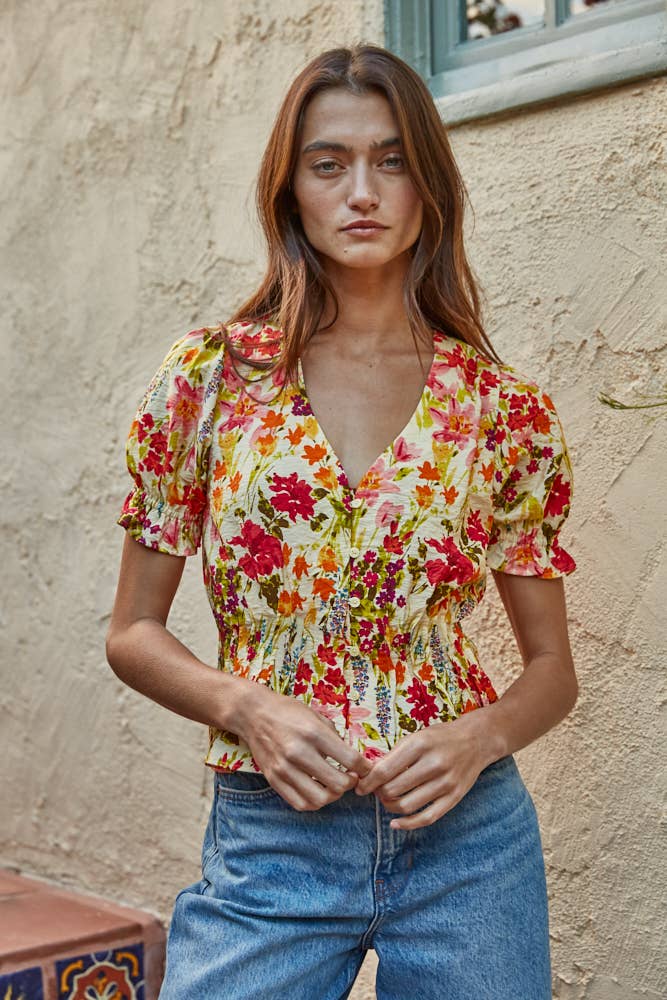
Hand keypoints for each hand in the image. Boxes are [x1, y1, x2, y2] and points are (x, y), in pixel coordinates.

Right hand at [233, 683, 372, 811]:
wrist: (253, 714)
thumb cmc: (288, 712)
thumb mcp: (316, 716)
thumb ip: (334, 738)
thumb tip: (351, 758)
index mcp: (313, 733)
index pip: (350, 760)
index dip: (364, 768)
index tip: (365, 768)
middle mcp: (298, 753)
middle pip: (337, 783)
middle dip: (351, 783)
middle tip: (351, 777)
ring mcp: (284, 769)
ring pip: (319, 799)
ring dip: (333, 795)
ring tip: (334, 785)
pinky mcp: (274, 780)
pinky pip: (300, 803)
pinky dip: (314, 802)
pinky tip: (318, 791)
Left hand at [354, 715, 489, 829]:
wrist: (477, 740)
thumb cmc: (440, 737)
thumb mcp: (416, 737)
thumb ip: (394, 755)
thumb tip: (368, 774)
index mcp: (420, 745)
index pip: (384, 771)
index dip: (367, 782)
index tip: (359, 787)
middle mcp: (433, 764)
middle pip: (393, 790)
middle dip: (378, 793)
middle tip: (375, 791)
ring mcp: (446, 783)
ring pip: (406, 806)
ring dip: (389, 807)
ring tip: (386, 800)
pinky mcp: (454, 797)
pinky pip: (426, 818)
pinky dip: (407, 824)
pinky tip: (395, 823)